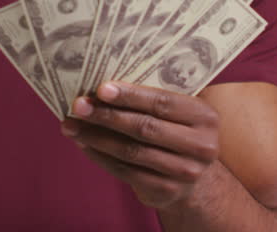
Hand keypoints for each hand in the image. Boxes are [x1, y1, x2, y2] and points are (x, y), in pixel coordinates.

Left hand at [61, 81, 221, 209]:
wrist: (193, 176)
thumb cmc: (176, 131)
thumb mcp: (177, 112)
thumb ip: (152, 97)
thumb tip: (102, 86)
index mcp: (204, 116)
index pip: (162, 103)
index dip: (131, 96)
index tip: (100, 88)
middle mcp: (201, 145)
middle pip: (145, 128)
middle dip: (107, 115)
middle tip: (78, 106)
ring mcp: (185, 172)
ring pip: (131, 152)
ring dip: (96, 137)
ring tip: (72, 125)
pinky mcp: (166, 191)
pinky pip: (126, 172)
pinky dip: (100, 156)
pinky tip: (84, 144)